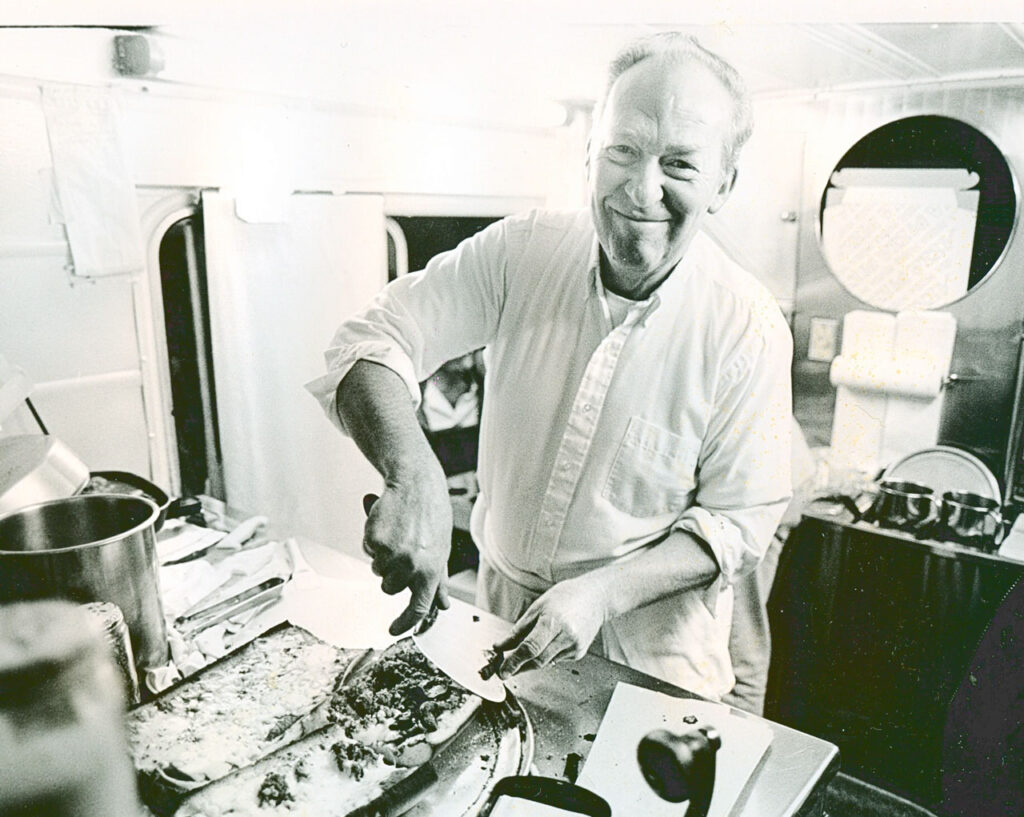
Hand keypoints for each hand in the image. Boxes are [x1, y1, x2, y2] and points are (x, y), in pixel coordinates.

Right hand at [362, 478, 451, 634]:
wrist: (416, 484)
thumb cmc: (431, 516)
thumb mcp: (441, 550)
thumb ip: (439, 581)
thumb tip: (442, 606)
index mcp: (432, 571)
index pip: (418, 608)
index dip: (404, 623)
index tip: (394, 630)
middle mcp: (412, 565)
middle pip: (389, 588)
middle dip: (391, 574)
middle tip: (403, 550)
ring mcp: (392, 554)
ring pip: (376, 569)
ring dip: (382, 556)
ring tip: (397, 534)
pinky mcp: (375, 541)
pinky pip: (367, 551)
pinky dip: (372, 540)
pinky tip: (386, 525)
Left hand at [493, 575, 609, 677]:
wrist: (595, 598)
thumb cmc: (566, 597)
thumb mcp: (537, 607)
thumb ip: (518, 630)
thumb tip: (501, 646)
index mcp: (553, 622)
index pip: (530, 648)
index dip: (514, 662)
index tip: (502, 671)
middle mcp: (566, 637)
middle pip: (537, 660)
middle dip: (519, 667)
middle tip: (504, 670)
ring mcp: (575, 647)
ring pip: (545, 662)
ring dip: (530, 662)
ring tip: (520, 656)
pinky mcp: (579, 653)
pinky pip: (555, 659)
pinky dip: (545, 656)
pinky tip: (547, 644)